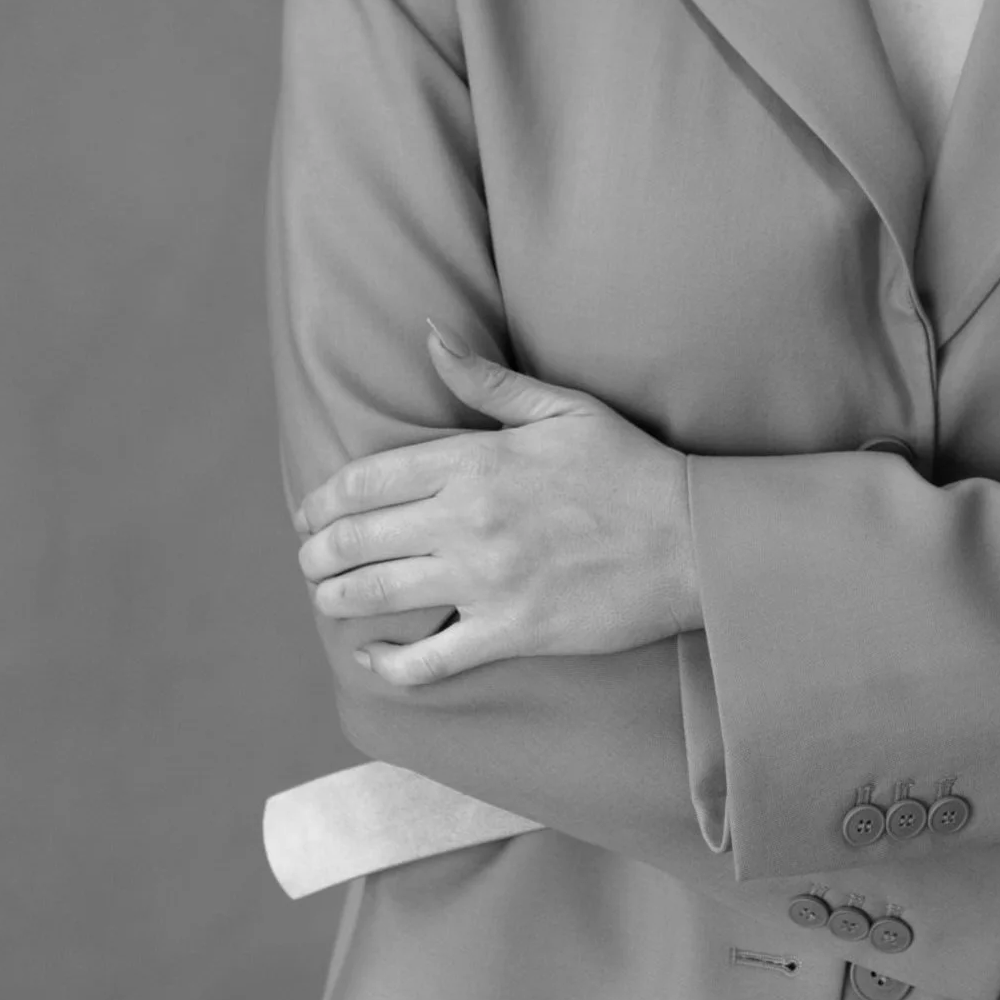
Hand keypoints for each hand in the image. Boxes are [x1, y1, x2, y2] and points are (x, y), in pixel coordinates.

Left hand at [293, 325, 700, 686]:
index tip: (311, 511)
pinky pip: (430, 660)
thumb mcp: (562, 408)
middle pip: (359, 539)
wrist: (691, 540)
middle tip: (308, 559)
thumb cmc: (628, 467)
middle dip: (318, 552)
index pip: (370, 478)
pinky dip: (390, 664)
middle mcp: (470, 521)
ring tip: (326, 597)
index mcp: (478, 462)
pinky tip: (371, 657)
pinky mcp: (510, 632)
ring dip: (337, 599)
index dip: (325, 498)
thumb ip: (487, 380)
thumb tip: (430, 335)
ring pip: (379, 596)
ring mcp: (487, 582)